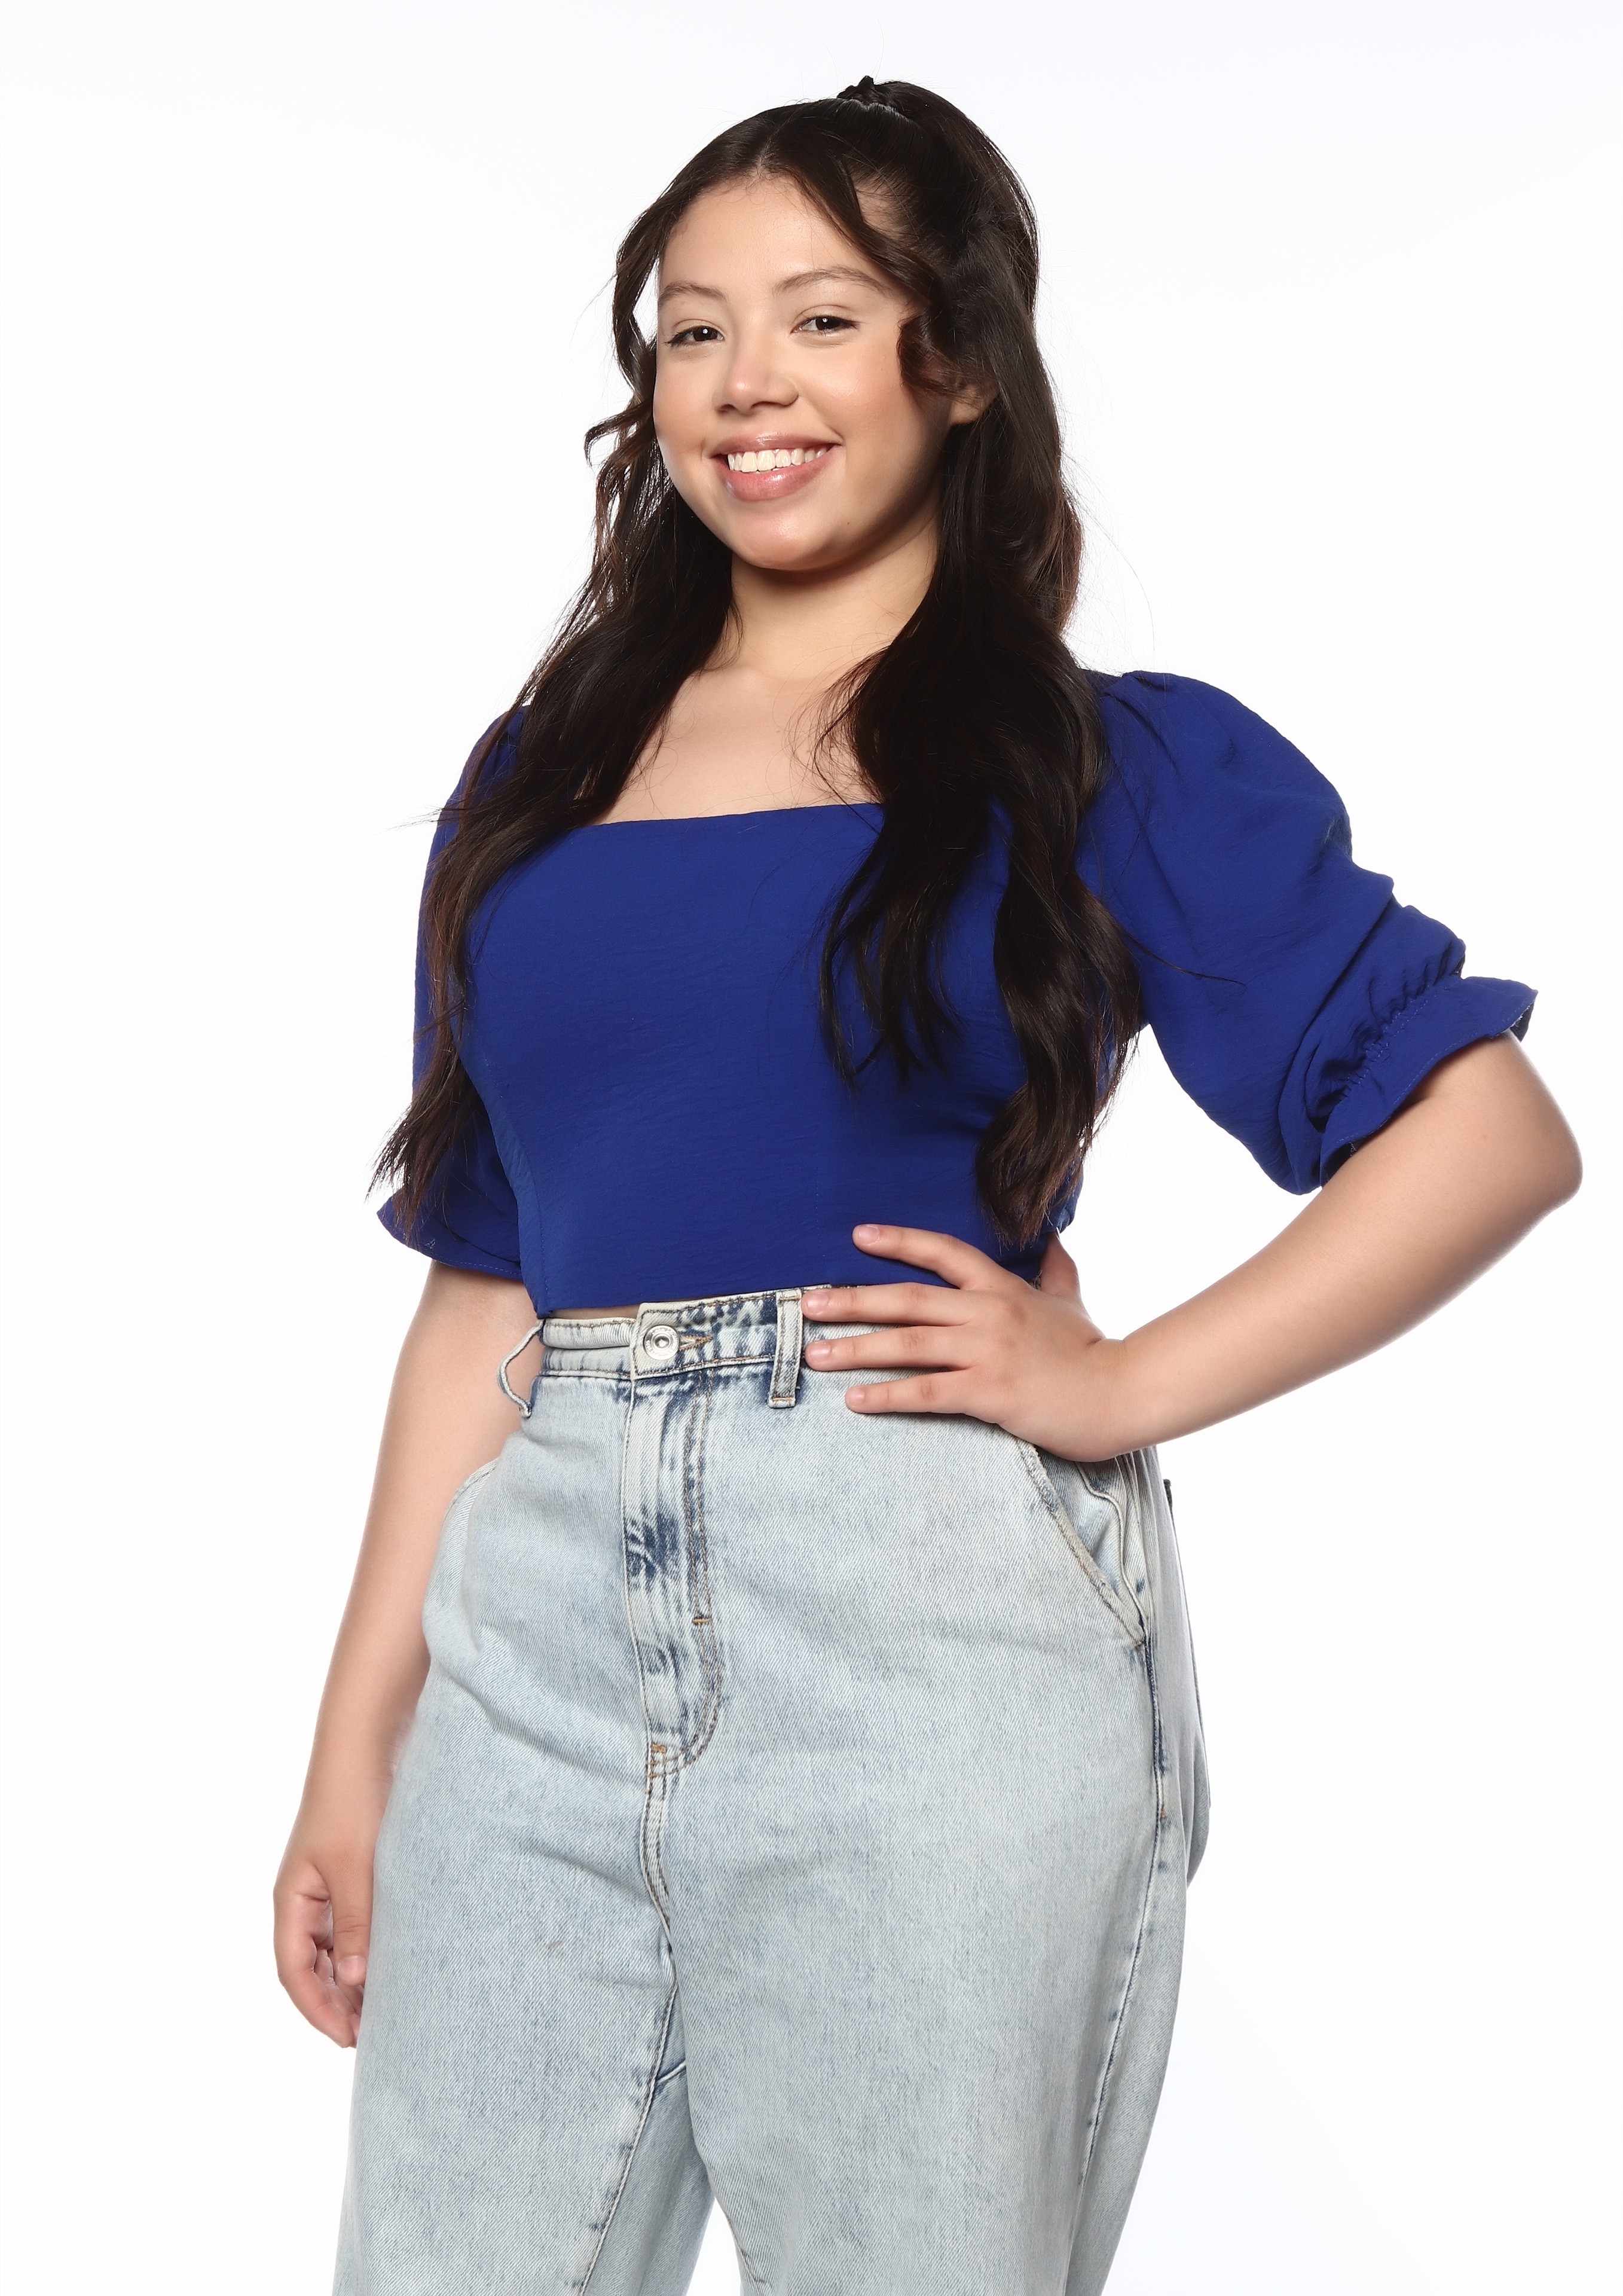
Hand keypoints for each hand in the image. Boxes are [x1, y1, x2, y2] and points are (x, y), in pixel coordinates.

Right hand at [273, 1787, 384, 2047]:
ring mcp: (325, 1886)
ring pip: (332, 1948)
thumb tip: (354, 1981)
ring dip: (350, 1979)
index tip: (346, 2039)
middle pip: (310, 1967)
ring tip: (381, 2007)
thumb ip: (355, 1924)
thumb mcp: (354, 1868)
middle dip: (334, 2002)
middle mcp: (303, 1898)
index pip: (293, 1971)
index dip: (316, 2009)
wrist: (364, 1746)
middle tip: (370, 2033)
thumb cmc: (352, 1802)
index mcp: (291, 1900)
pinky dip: (364, 1950)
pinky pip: (349, 1925)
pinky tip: (389, 1964)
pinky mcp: (350, 1873)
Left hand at [802, 1223, 1137, 1462]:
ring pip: (908, 1343)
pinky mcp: (989, 1392)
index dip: (899, 1241)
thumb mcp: (1072, 1300)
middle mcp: (988, 1312)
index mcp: (1002, 1287)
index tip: (858, 1235)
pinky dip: (887, 1395)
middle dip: (853, 1300)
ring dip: (856, 1348)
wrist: (1122, 1392)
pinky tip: (855, 1401)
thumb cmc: (1093, 1350)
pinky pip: (927, 1392)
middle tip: (809, 1305)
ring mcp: (987, 1351)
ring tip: (816, 1354)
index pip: (943, 1253)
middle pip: (907, 1298)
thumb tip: (1055, 1237)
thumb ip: (1057, 1269)